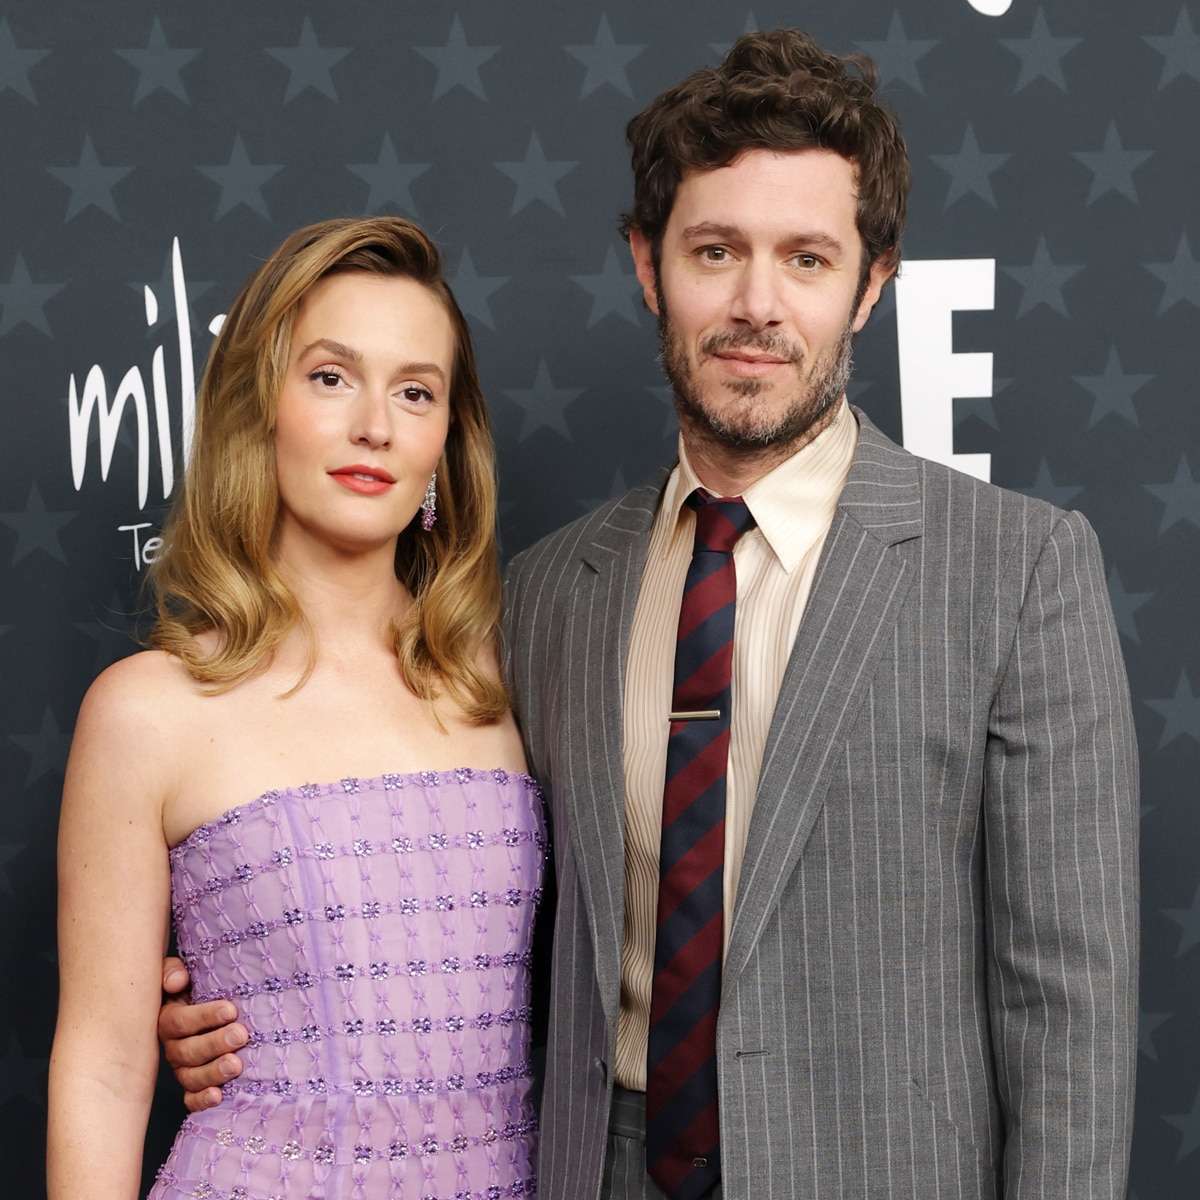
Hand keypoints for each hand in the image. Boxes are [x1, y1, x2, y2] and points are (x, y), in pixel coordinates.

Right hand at [159, 956, 246, 1111]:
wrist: (206, 1003)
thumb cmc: (197, 986)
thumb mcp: (180, 973)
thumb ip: (172, 972)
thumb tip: (177, 981)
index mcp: (169, 1019)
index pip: (178, 1021)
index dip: (203, 1016)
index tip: (230, 1010)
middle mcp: (174, 1046)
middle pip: (186, 1051)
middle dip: (214, 1044)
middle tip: (240, 1035)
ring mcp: (183, 1068)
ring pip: (190, 1077)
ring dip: (213, 1073)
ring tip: (236, 1065)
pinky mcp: (194, 1086)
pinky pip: (192, 1098)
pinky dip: (202, 1100)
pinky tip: (218, 1096)